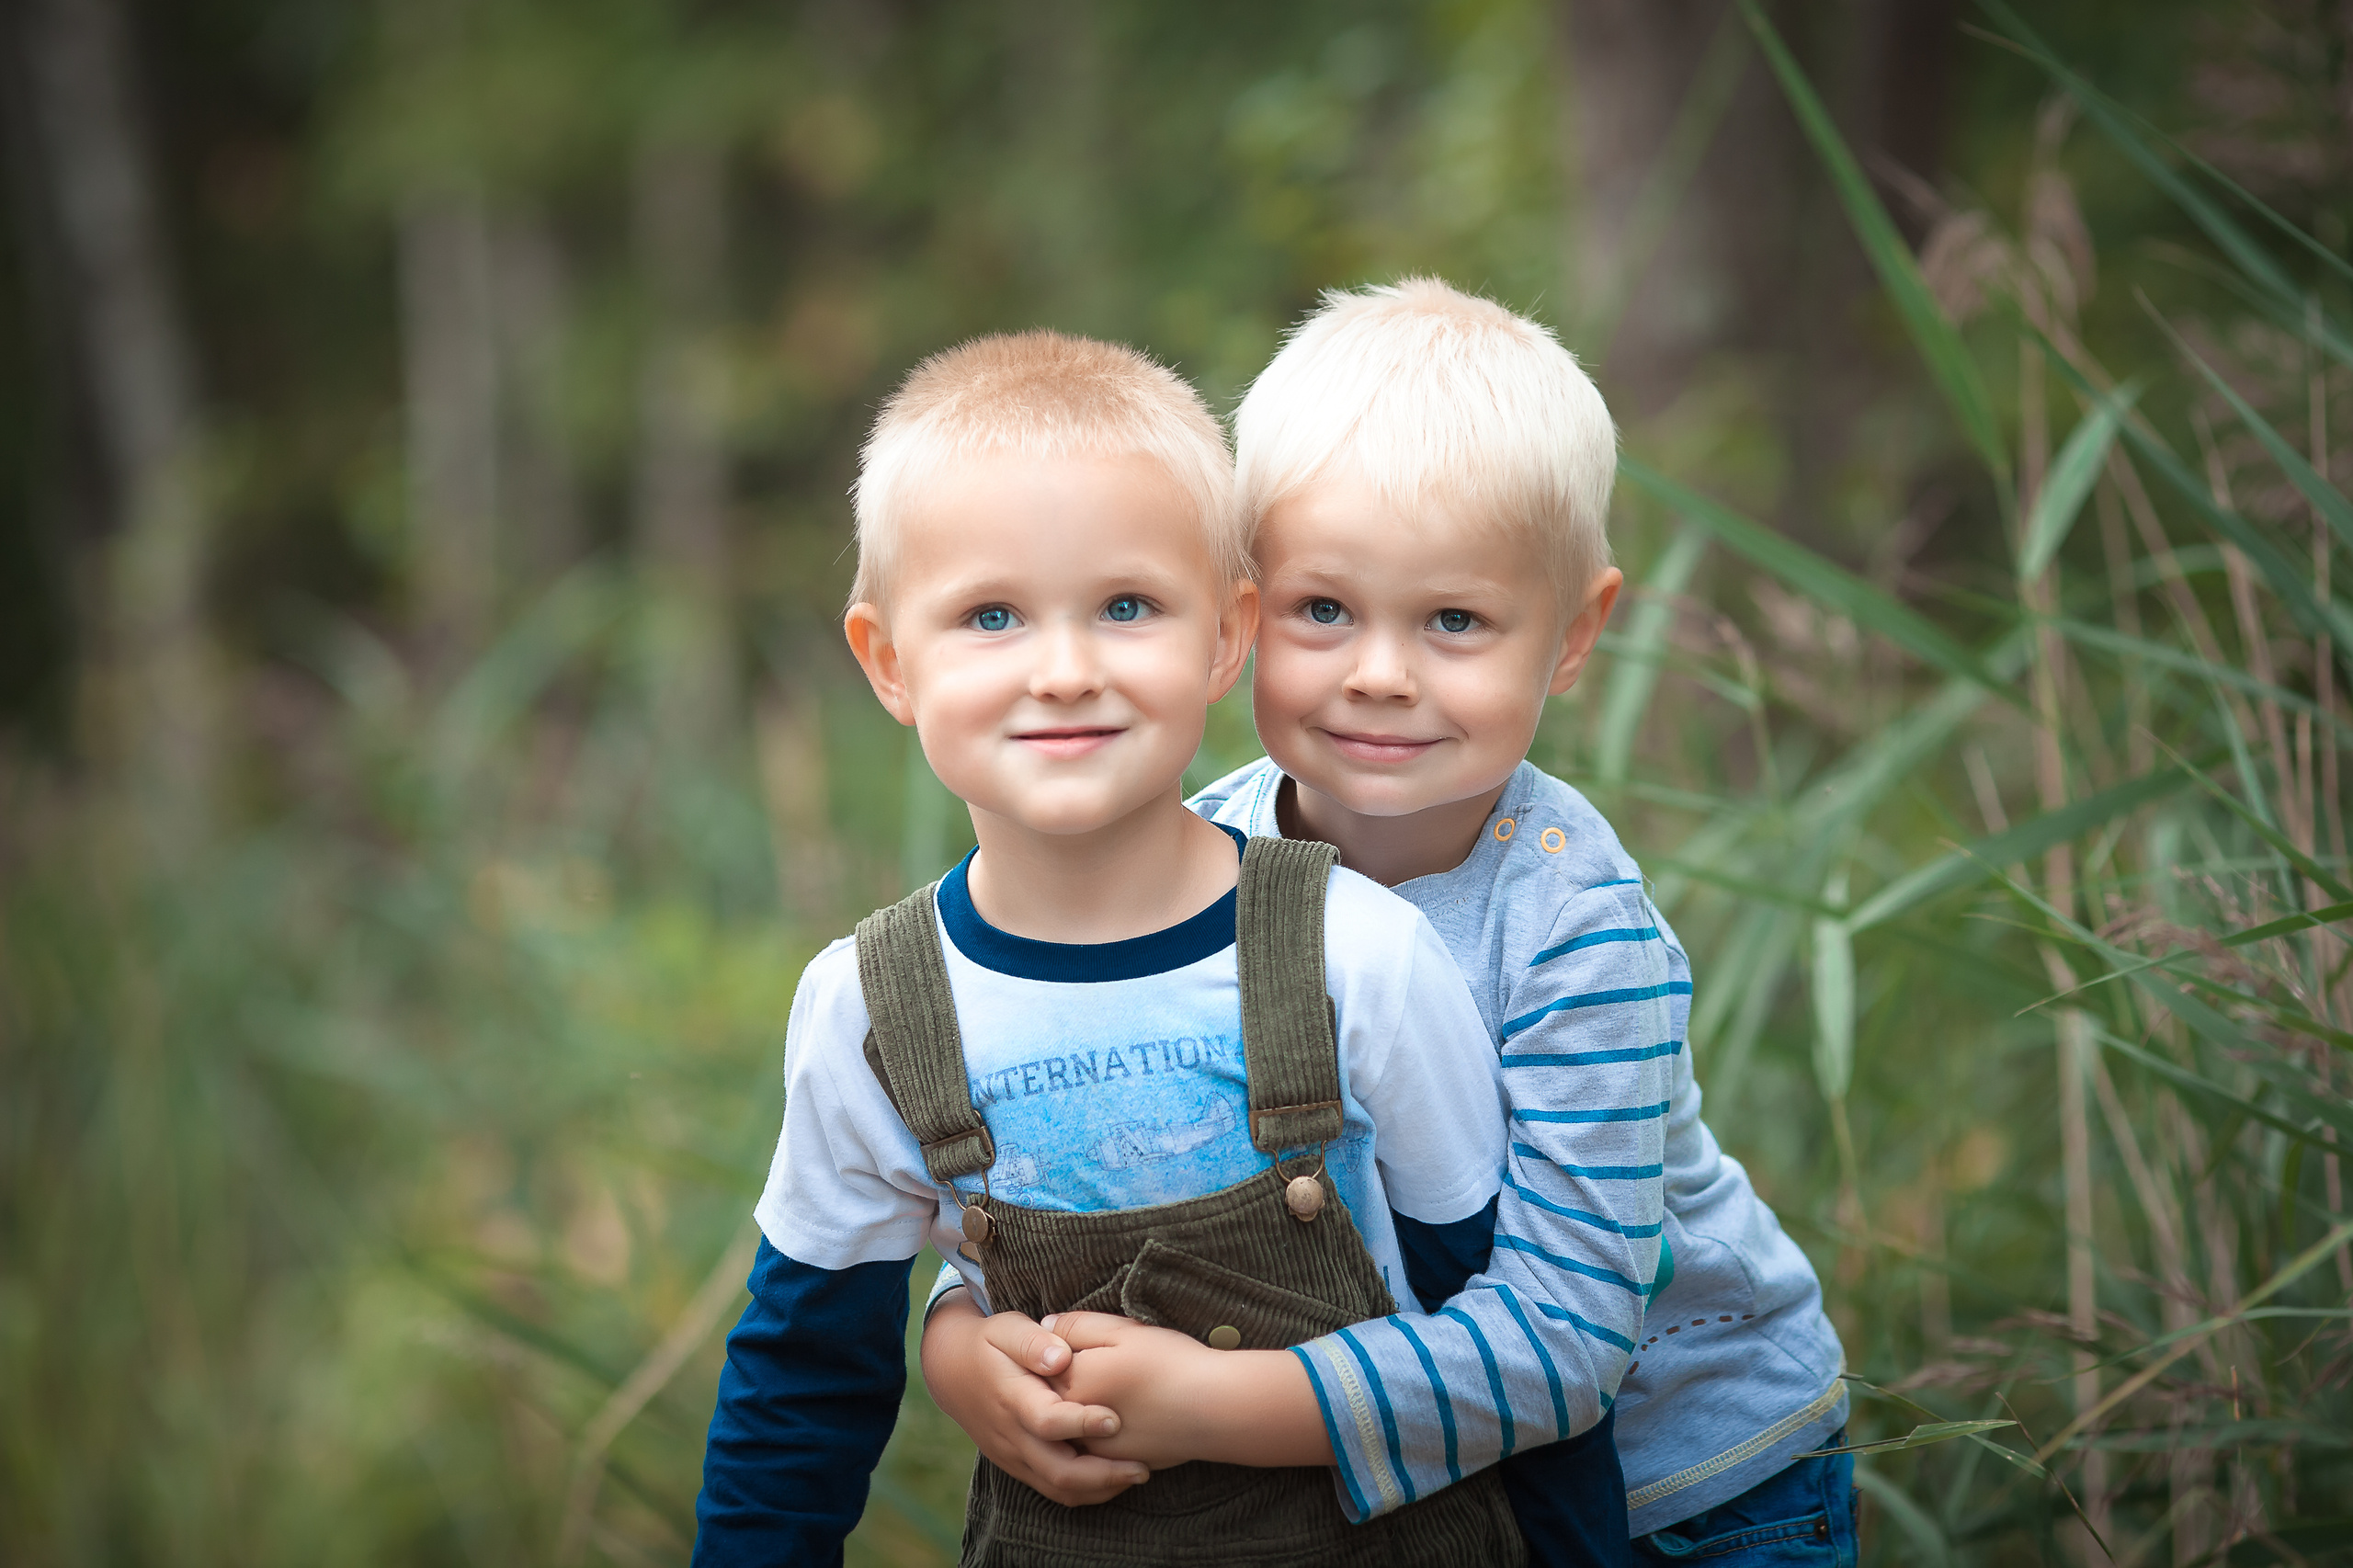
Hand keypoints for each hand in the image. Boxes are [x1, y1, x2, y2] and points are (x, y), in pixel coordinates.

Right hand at [918, 1290, 1150, 1505]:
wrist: (951, 1371)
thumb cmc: (990, 1343)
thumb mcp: (1006, 1328)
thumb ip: (1033, 1341)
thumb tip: (1061, 1356)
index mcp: (1011, 1397)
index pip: (1047, 1421)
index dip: (1081, 1422)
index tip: (1115, 1418)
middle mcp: (1011, 1434)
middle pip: (1057, 1470)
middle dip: (1103, 1474)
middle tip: (1142, 1467)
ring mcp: (1012, 1455)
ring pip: (1057, 1487)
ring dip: (1099, 1489)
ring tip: (1136, 1474)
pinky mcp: (1016, 1466)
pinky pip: (1051, 1489)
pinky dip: (1084, 1491)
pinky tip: (1113, 1479)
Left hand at [1045, 1312, 1332, 1469]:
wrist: (1214, 1409)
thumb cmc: (1171, 1363)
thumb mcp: (1123, 1331)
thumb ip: (1078, 1326)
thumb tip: (1046, 1325)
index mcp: (1074, 1381)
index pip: (1040, 1365)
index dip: (1051, 1349)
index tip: (1068, 1341)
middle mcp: (1075, 1421)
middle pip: (1049, 1399)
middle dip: (1060, 1380)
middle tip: (1093, 1364)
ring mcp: (1095, 1448)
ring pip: (1069, 1426)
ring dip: (1075, 1409)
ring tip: (1108, 1389)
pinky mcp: (1116, 1464)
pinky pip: (1090, 1448)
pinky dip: (1095, 1432)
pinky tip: (1120, 1414)